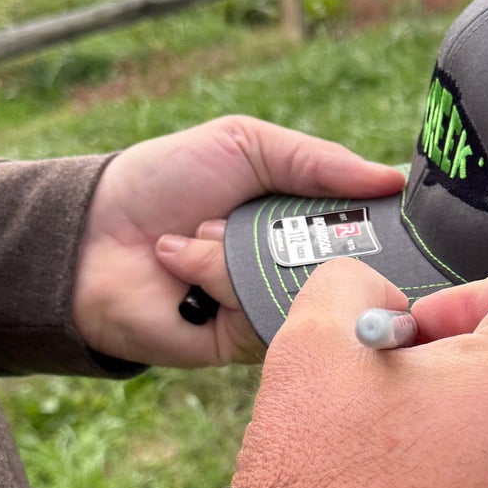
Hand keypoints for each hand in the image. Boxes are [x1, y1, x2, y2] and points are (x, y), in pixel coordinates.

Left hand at [71, 117, 403, 366]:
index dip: (388, 221)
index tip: (399, 212)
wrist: (88, 235)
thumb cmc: (163, 180)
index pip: (372, 226)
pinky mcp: (243, 342)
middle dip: (308, 233)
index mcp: (307, 217)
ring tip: (199, 234)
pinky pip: (268, 320)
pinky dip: (225, 283)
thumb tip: (394, 179)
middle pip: (355, 265)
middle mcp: (298, 265)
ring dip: (245, 254)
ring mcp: (272, 305)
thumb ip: (318, 161)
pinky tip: (185, 267)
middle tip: (266, 219)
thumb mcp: (243, 145)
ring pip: (306, 290)